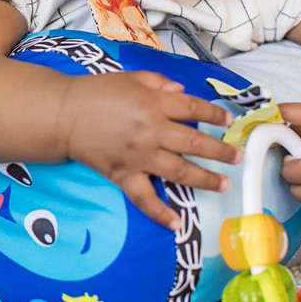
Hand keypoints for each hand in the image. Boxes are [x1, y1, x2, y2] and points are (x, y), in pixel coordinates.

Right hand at [61, 71, 242, 229]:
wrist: (63, 115)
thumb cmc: (96, 92)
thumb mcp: (131, 77)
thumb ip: (160, 84)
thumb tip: (182, 93)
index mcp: (154, 103)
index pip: (194, 110)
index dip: (215, 115)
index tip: (229, 121)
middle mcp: (151, 131)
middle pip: (194, 144)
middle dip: (220, 152)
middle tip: (237, 157)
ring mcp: (139, 156)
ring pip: (179, 172)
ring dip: (205, 179)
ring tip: (223, 185)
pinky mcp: (123, 175)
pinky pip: (145, 198)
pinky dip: (160, 213)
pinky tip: (176, 224)